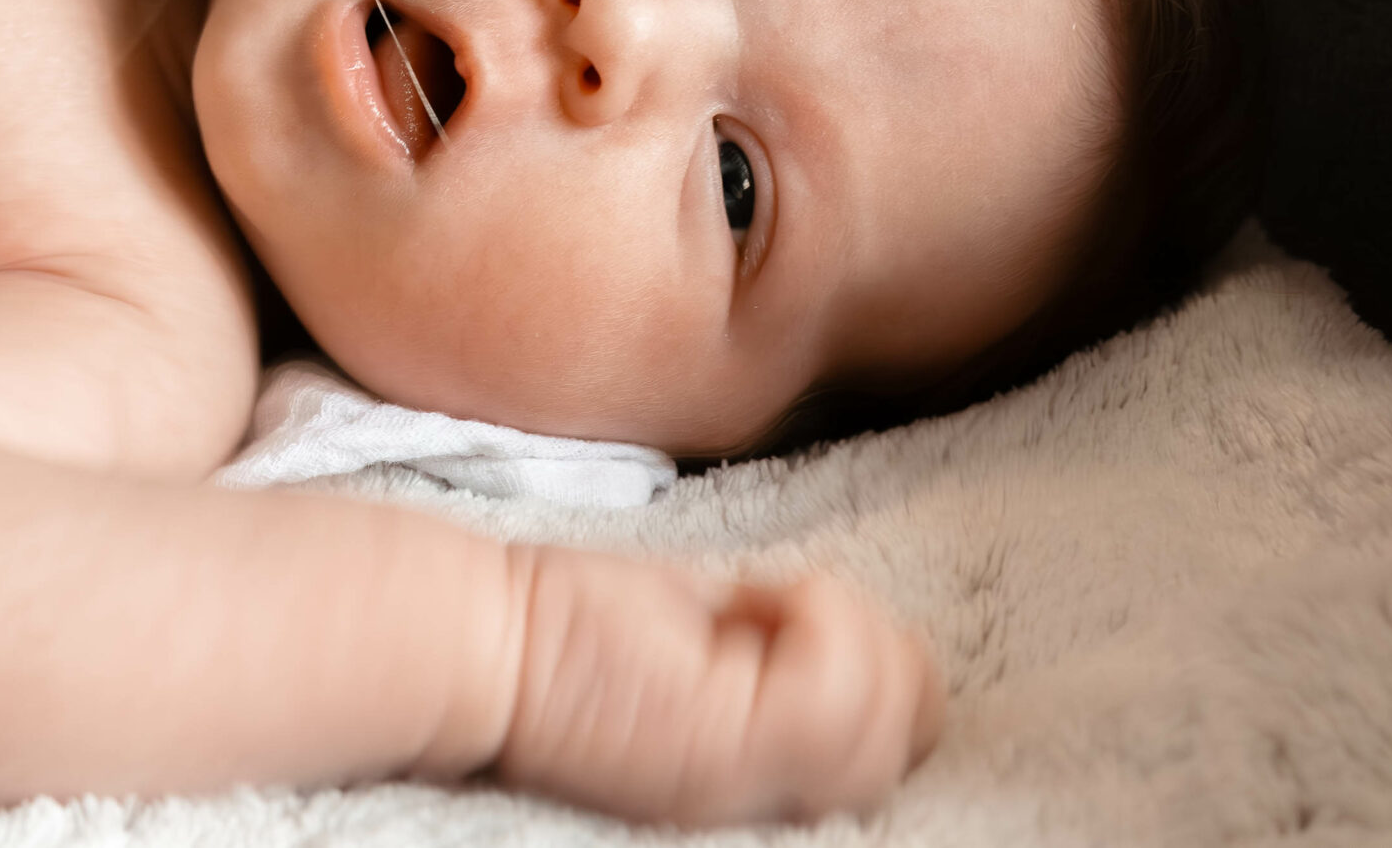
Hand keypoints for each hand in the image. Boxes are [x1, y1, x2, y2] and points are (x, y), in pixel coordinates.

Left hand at [494, 549, 942, 824]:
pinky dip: (827, 618)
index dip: (873, 663)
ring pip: (897, 712)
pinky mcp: (729, 744)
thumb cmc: (564, 627)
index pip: (892, 736)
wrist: (481, 647)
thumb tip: (834, 609)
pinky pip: (847, 682)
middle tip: (786, 607)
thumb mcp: (693, 635)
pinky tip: (759, 600)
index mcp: (761, 763)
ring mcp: (754, 774)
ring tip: (770, 604)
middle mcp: (766, 789)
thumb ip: (767, 648)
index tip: (800, 615)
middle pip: (910, 730)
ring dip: (854, 629)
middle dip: (876, 646)